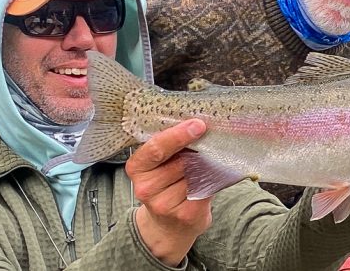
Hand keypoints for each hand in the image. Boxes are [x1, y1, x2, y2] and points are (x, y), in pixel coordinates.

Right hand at [127, 119, 211, 265]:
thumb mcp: (158, 163)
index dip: (178, 135)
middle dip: (197, 149)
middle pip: (181, 160)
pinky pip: (206, 188)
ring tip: (205, 162)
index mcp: (136, 168)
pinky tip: (210, 177)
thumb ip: (170, 146)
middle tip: (209, 138)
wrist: (167, 225)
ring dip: (206, 165)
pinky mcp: (185, 214)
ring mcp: (164, 205)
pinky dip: (213, 179)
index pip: (156, 148)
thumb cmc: (166, 184)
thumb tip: (196, 124)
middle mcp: (146, 188)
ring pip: (196, 174)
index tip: (198, 125)